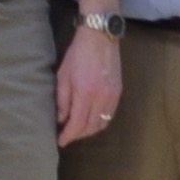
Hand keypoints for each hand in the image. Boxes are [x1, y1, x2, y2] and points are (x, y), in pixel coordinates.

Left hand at [53, 24, 121, 143]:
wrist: (100, 38)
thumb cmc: (77, 54)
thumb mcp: (63, 76)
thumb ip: (62, 100)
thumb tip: (61, 119)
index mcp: (85, 93)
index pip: (77, 124)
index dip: (68, 136)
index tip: (60, 141)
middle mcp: (102, 98)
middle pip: (91, 127)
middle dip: (78, 135)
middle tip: (67, 136)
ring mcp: (113, 96)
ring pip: (102, 123)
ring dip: (89, 130)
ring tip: (77, 129)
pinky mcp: (119, 92)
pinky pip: (110, 115)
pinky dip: (100, 121)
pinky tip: (91, 119)